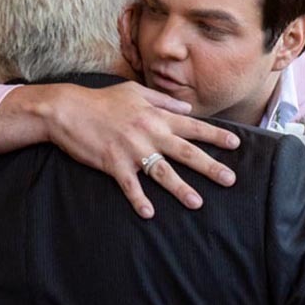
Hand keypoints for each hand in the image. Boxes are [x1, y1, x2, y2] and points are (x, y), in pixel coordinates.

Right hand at [42, 82, 239, 218]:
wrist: (68, 109)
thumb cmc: (103, 100)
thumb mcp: (135, 91)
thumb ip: (164, 101)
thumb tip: (188, 108)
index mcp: (157, 116)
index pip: (193, 126)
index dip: (216, 135)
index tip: (236, 144)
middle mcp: (149, 133)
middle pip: (186, 152)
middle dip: (210, 167)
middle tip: (230, 180)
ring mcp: (131, 149)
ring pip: (162, 172)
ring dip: (180, 188)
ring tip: (197, 203)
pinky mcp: (113, 163)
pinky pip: (130, 185)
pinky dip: (139, 199)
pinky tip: (149, 213)